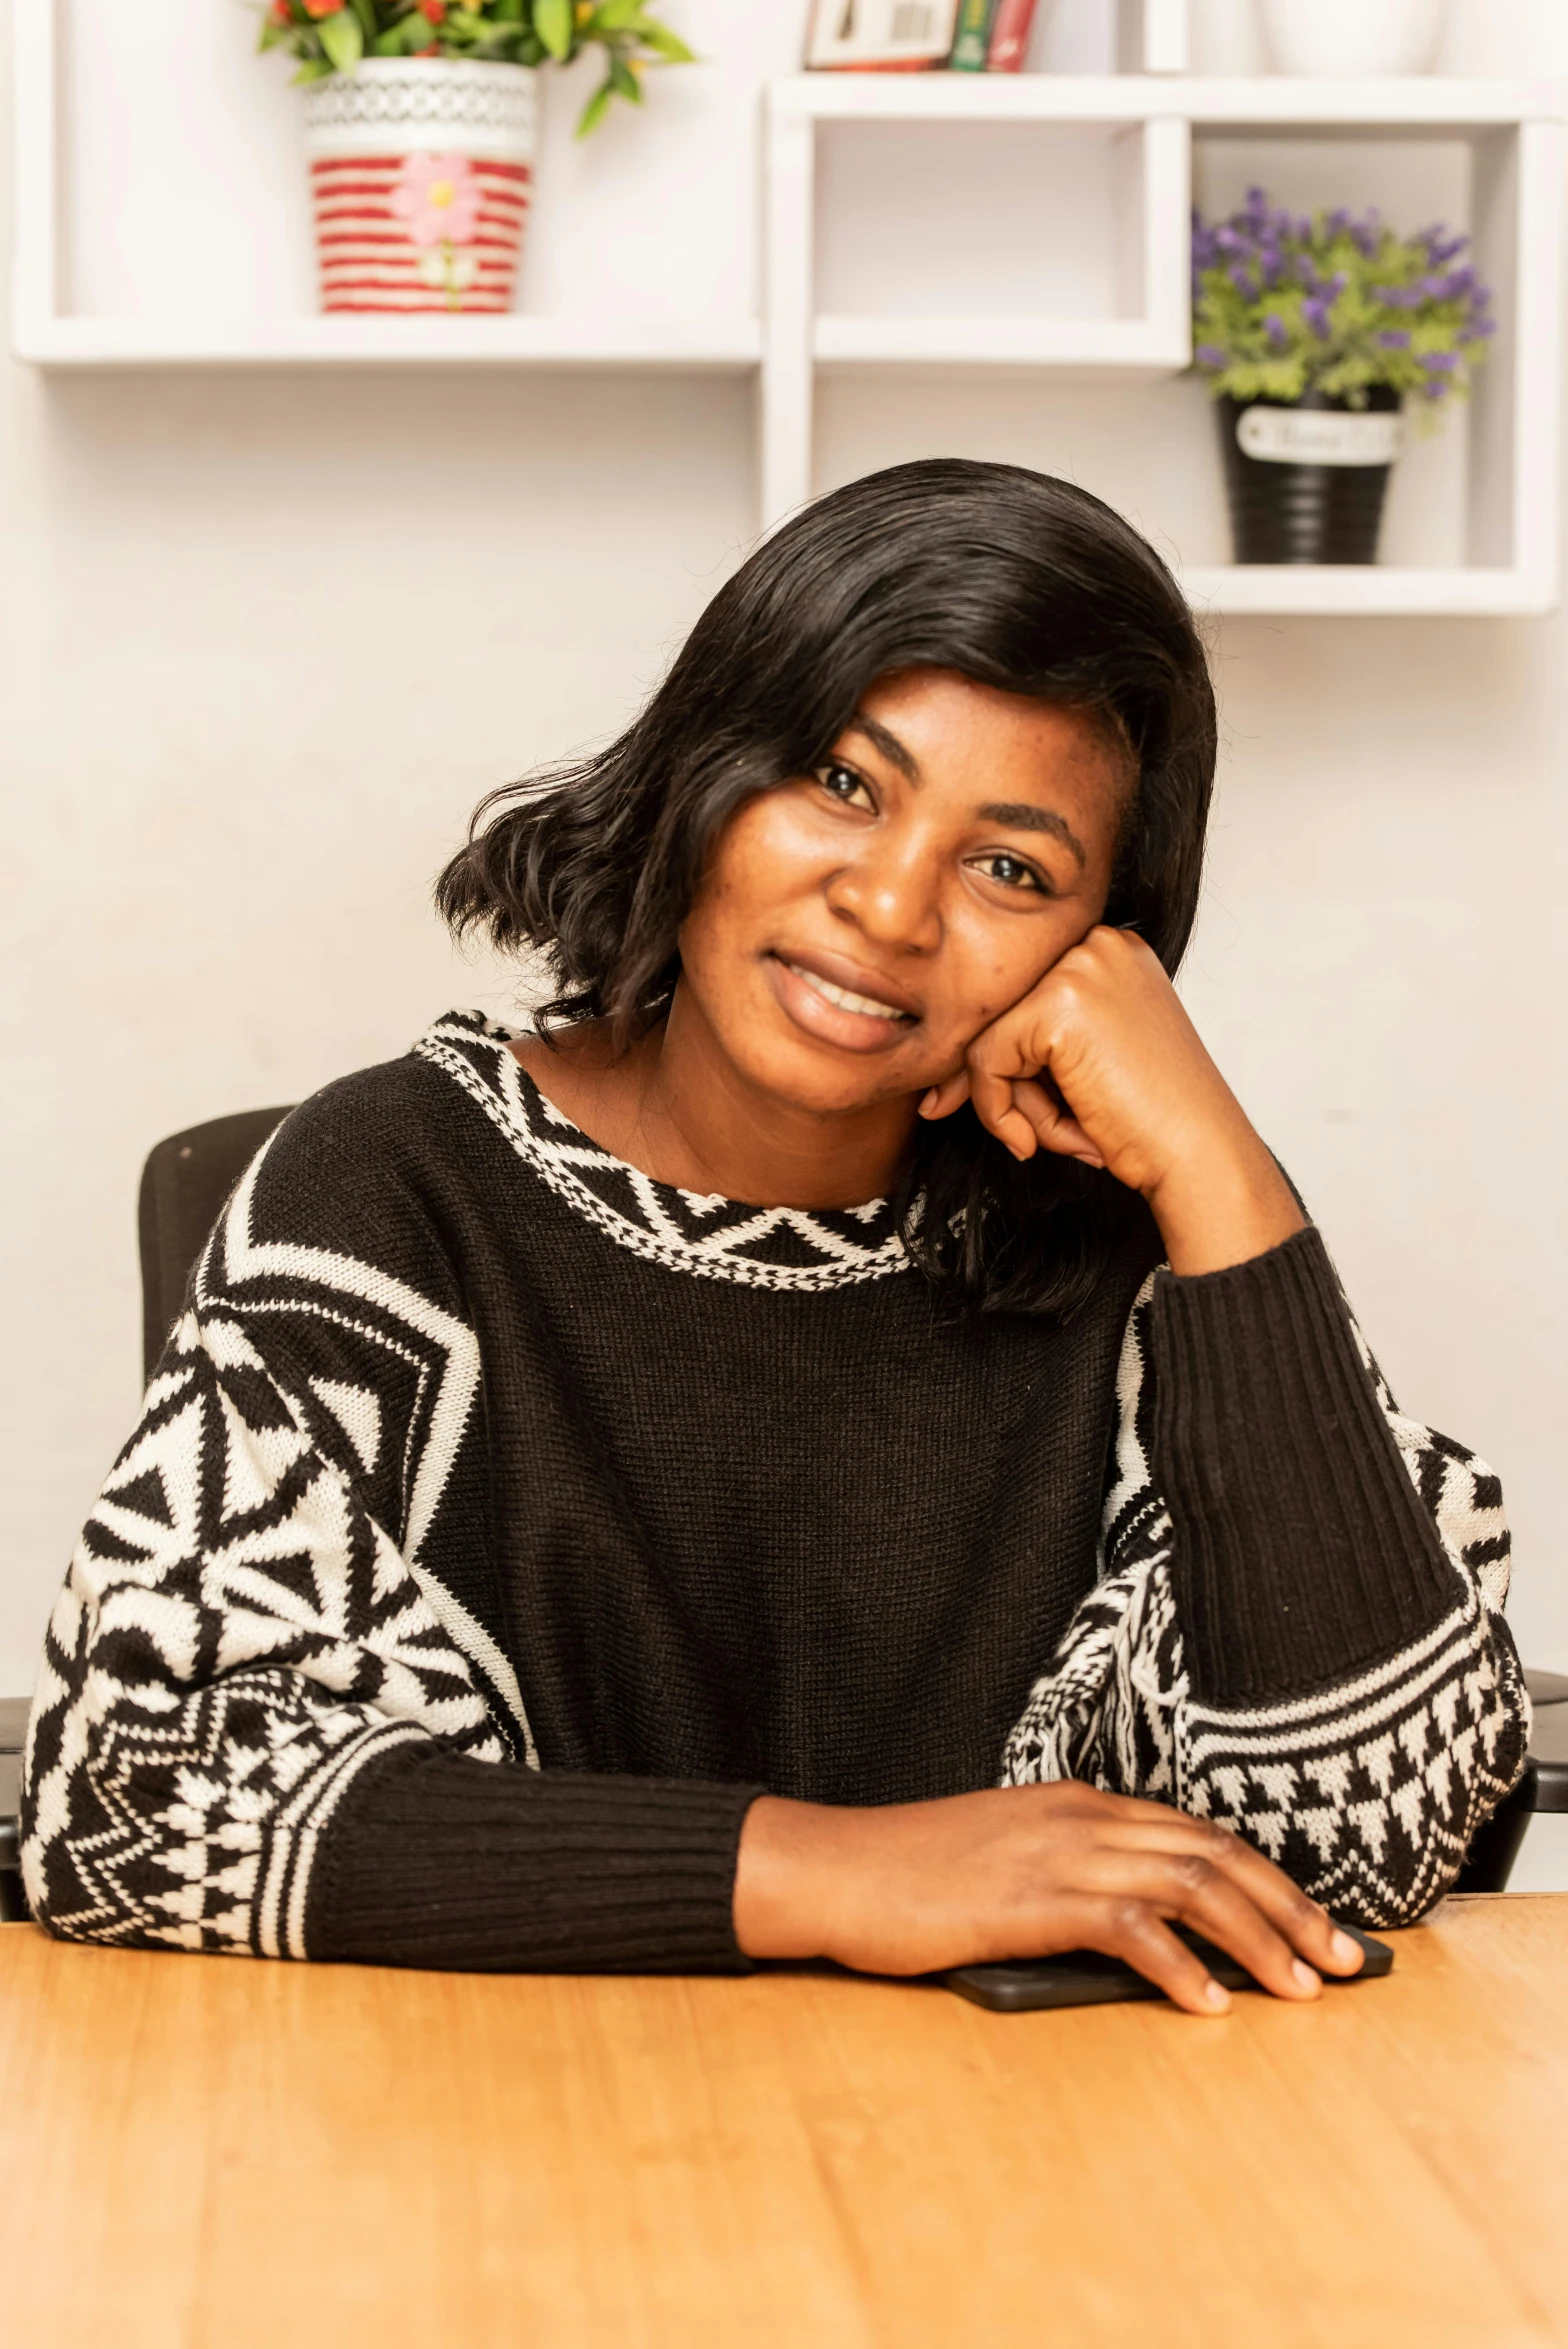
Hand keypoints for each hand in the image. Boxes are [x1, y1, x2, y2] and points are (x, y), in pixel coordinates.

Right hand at [734, 1782, 1365, 2015]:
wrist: (833, 1868)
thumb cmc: (909, 1878)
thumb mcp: (1005, 1864)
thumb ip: (1072, 1882)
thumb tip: (1144, 1941)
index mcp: (1078, 1804)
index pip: (1199, 1833)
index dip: (1270, 1878)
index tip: (1318, 1924)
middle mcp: (1081, 1817)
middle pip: (1215, 1852)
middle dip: (1291, 1906)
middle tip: (1345, 1959)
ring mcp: (1057, 1852)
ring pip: (1190, 1883)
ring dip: (1257, 1938)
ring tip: (1301, 1988)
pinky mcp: (1029, 1896)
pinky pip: (1128, 1925)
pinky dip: (1178, 1964)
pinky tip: (1207, 2003)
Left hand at [918, 927, 1302, 1274]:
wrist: (1199, 1157)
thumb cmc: (1150, 1122)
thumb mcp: (1085, 1062)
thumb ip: (1030, 1045)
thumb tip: (938, 1075)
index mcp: (1110, 951)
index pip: (1021, 996)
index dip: (1005, 1060)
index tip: (1005, 1114)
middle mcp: (1097, 943)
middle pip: (998, 1011)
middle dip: (999, 1084)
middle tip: (1026, 1136)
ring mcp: (1079, 967)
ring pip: (986, 1037)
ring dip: (1012, 1102)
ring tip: (1068, 1133)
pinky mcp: (1057, 1005)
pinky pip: (984, 1061)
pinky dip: (1001, 1110)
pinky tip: (1054, 1137)